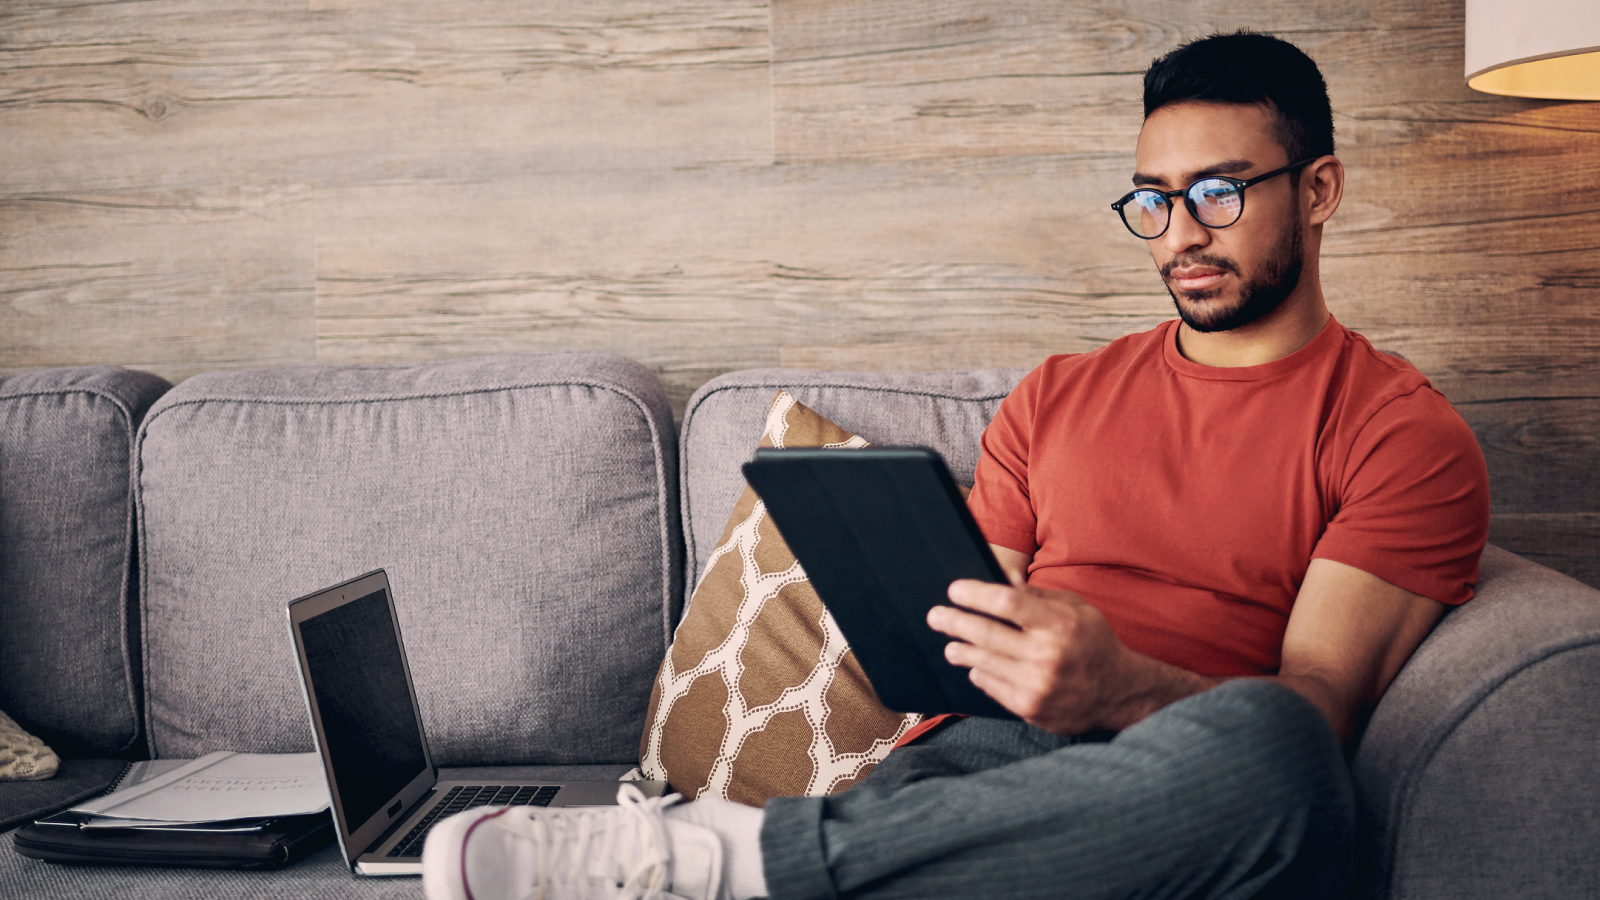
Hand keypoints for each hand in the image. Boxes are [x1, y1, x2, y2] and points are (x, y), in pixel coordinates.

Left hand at [927, 580, 1141, 734]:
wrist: (1118, 692)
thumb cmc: (1093, 643)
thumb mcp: (1076, 609)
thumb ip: (1038, 596)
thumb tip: (1001, 580)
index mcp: (1060, 624)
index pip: (1007, 602)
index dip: (975, 594)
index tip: (955, 590)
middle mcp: (1047, 655)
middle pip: (986, 633)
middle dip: (954, 621)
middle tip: (935, 616)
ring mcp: (1037, 685)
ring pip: (982, 662)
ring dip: (960, 650)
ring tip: (950, 644)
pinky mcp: (1030, 708)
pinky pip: (991, 686)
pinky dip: (979, 674)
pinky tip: (976, 666)